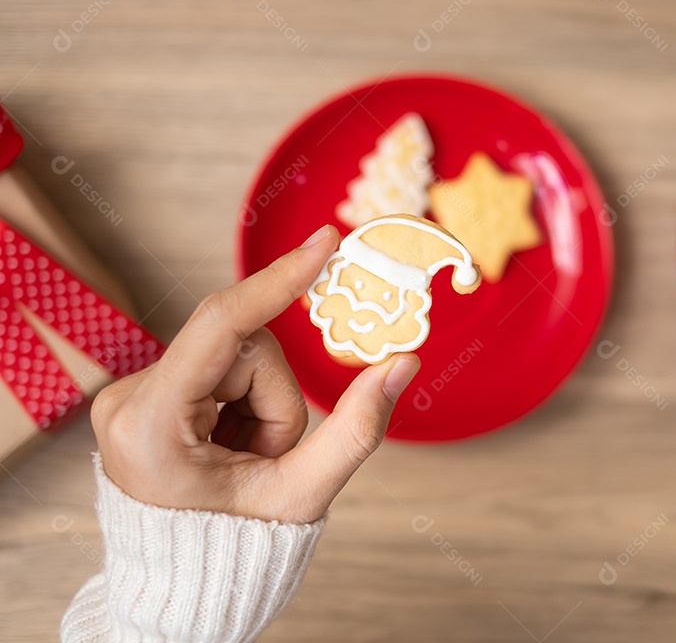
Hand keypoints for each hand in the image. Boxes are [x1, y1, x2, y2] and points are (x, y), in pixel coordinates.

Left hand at [91, 224, 420, 522]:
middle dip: (276, 399)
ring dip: (262, 404)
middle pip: (243, 348)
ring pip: (235, 356)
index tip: (324, 240)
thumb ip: (357, 429)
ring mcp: (131, 393)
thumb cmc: (236, 548)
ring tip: (246, 459)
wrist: (185, 580)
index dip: (280, 280)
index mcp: (152, 426)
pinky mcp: (145, 391)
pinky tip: (230, 445)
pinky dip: (242, 402)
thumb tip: (402, 362)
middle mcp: (128, 399)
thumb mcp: (302, 495)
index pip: (222, 325)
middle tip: (267, 458)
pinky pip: (218, 366)